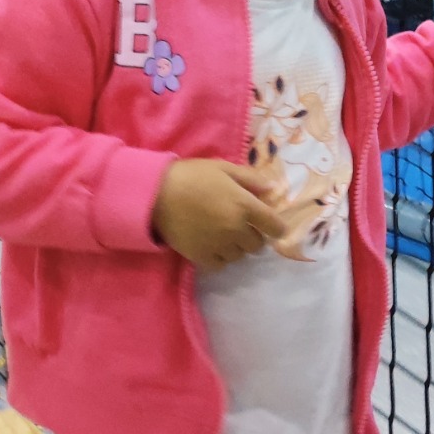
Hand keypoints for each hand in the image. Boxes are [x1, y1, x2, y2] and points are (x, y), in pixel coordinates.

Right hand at [152, 159, 287, 271]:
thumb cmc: (191, 176)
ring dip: (236, 247)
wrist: (156, 194)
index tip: (272, 226)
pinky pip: (220, 265)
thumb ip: (250, 179)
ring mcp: (219, 245)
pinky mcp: (201, 256)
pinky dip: (219, 258)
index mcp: (245, 205)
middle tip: (240, 226)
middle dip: (253, 236)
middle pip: (257, 245)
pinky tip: (212, 245)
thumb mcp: (223, 168)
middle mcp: (236, 229)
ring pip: (239, 256)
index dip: (277, 227)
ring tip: (223, 235)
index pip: (275, 226)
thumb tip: (272, 189)